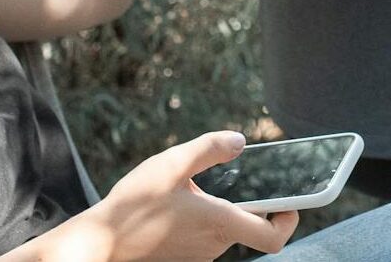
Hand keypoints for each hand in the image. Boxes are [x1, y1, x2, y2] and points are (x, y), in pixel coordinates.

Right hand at [87, 131, 298, 260]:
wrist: (99, 242)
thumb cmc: (132, 204)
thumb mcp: (170, 164)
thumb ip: (208, 149)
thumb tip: (240, 141)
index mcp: (219, 223)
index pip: (273, 236)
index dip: (290, 219)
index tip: (290, 201)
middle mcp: (214, 246)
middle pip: (247, 225)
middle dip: (245, 200)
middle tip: (233, 177)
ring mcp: (197, 256)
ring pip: (223, 230)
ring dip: (218, 209)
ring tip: (192, 188)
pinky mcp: (182, 258)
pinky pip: (203, 237)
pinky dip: (201, 220)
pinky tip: (176, 204)